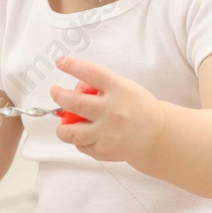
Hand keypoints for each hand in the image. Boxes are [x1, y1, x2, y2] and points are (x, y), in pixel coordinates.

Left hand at [50, 55, 165, 165]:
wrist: (156, 135)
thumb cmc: (137, 108)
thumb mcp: (124, 88)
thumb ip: (100, 85)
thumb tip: (73, 88)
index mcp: (119, 90)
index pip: (92, 74)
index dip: (73, 66)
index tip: (61, 62)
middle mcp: (112, 110)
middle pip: (75, 102)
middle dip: (59, 96)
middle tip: (55, 91)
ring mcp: (108, 132)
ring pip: (71, 131)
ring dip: (62, 128)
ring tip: (64, 125)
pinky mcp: (105, 150)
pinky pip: (81, 145)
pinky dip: (80, 141)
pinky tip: (87, 136)